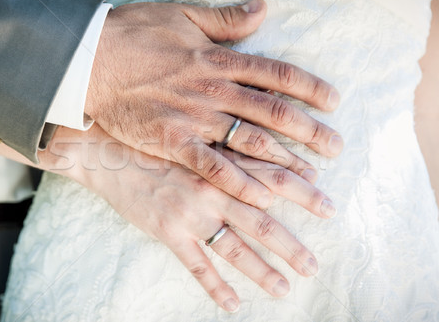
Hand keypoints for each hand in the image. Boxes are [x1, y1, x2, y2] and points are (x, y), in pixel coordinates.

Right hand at [58, 124, 333, 312]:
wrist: (108, 150)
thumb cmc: (156, 139)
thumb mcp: (196, 136)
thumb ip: (231, 148)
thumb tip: (270, 152)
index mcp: (222, 164)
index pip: (274, 179)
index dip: (305, 193)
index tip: (330, 207)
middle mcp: (212, 190)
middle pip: (262, 222)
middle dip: (291, 245)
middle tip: (313, 264)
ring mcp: (190, 214)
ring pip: (234, 248)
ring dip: (261, 271)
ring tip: (284, 288)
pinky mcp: (168, 232)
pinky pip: (197, 265)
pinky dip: (215, 287)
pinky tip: (233, 304)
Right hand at [86, 0, 342, 209]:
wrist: (92, 62)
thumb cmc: (135, 35)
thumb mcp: (183, 16)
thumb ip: (226, 19)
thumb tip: (262, 9)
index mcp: (221, 59)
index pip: (277, 73)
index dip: (309, 87)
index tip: (333, 101)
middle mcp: (216, 90)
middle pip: (274, 112)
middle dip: (310, 131)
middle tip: (337, 147)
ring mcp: (197, 118)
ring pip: (252, 142)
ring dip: (286, 161)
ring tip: (314, 180)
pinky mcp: (174, 142)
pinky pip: (214, 166)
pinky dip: (240, 181)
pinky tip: (264, 198)